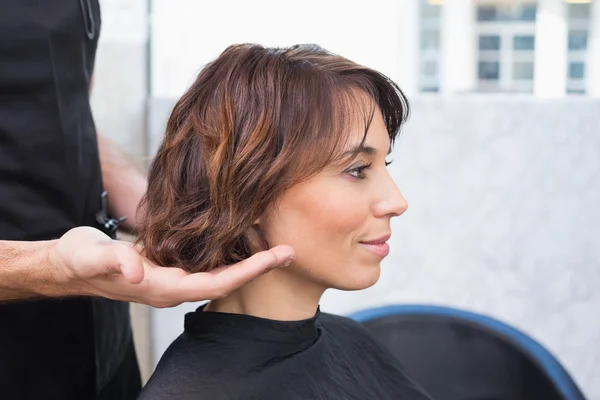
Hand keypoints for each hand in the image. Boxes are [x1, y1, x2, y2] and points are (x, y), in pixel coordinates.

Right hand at [50, 226, 293, 307]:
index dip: (248, 272)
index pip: (215, 284)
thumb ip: (113, 262)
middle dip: (258, 268)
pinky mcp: (169, 268)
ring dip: (248, 262)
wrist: (69, 265)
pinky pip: (207, 265)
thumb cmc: (79, 260)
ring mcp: (172, 280)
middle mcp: (172, 288)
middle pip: (226, 282)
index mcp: (161, 288)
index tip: (276, 257)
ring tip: (275, 247)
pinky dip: (229, 256)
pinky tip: (242, 241)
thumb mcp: (90, 256)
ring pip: (219, 275)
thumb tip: (137, 273)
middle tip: (289, 250)